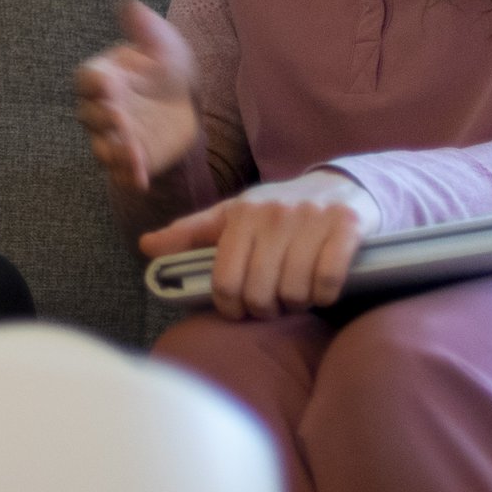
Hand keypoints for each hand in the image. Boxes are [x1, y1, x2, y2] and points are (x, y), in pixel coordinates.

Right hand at [72, 0, 200, 190]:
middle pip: (88, 115)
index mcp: (105, 76)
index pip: (86, 79)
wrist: (187, 107)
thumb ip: (145, 28)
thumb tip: (128, 2)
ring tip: (134, 156)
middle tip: (121, 119)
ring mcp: (113, 136)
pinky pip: (119, 172)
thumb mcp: (164, 44)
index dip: (93, 83)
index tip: (109, 83)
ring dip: (115, 152)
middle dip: (103, 119)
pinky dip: (127, 175)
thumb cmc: (168, 70)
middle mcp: (102, 108)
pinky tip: (141, 178)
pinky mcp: (128, 159)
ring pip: (100, 147)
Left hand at [137, 170, 383, 320]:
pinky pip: (328, 280)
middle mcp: (274, 213)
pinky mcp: (346, 225)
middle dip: (265, 308)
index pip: (224, 282)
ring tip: (297, 292)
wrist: (338, 184)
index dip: (231, 307)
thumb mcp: (231, 216)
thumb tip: (145, 246)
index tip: (240, 308)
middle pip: (259, 293)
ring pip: (294, 291)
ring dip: (297, 302)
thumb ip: (190, 234)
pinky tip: (322, 287)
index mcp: (241, 214)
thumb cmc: (276, 209)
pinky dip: (325, 294)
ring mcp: (311, 218)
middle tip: (272, 302)